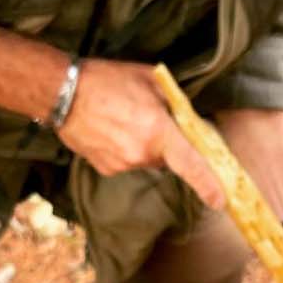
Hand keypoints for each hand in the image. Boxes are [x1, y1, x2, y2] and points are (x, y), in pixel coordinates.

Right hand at [57, 58, 227, 209]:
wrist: (61, 92)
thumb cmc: (107, 80)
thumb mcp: (151, 81)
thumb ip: (175, 102)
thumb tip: (189, 118)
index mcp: (158, 132)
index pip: (191, 164)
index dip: (208, 185)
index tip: (220, 201)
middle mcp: (142, 154)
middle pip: (169, 158)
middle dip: (168, 144)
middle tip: (152, 119)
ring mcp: (122, 164)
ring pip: (146, 160)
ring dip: (144, 145)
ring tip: (124, 119)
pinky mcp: (105, 168)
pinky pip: (127, 161)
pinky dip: (125, 149)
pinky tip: (111, 129)